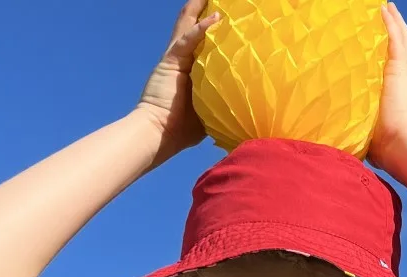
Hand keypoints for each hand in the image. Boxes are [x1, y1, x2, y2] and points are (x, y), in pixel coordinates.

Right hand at [136, 1, 221, 155]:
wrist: (159, 134)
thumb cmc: (183, 130)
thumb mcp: (210, 113)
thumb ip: (223, 103)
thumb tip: (247, 109)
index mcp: (193, 72)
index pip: (205, 46)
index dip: (216, 34)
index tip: (230, 25)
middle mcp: (185, 61)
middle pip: (195, 30)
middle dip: (205, 13)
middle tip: (217, 1)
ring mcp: (177, 58)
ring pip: (189, 26)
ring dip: (199, 9)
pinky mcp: (171, 60)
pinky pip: (187, 40)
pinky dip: (200, 29)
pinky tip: (214, 18)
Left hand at [367, 2, 406, 175]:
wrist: (402, 148)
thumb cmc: (387, 151)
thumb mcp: (370, 139)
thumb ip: (360, 135)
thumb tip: (342, 146)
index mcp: (400, 101)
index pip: (396, 75)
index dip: (391, 61)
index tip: (383, 51)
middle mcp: (405, 85)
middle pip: (402, 52)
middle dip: (396, 35)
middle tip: (389, 19)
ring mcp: (403, 76)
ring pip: (401, 42)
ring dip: (395, 24)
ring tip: (387, 8)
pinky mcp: (399, 71)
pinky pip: (395, 40)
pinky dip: (392, 24)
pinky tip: (385, 9)